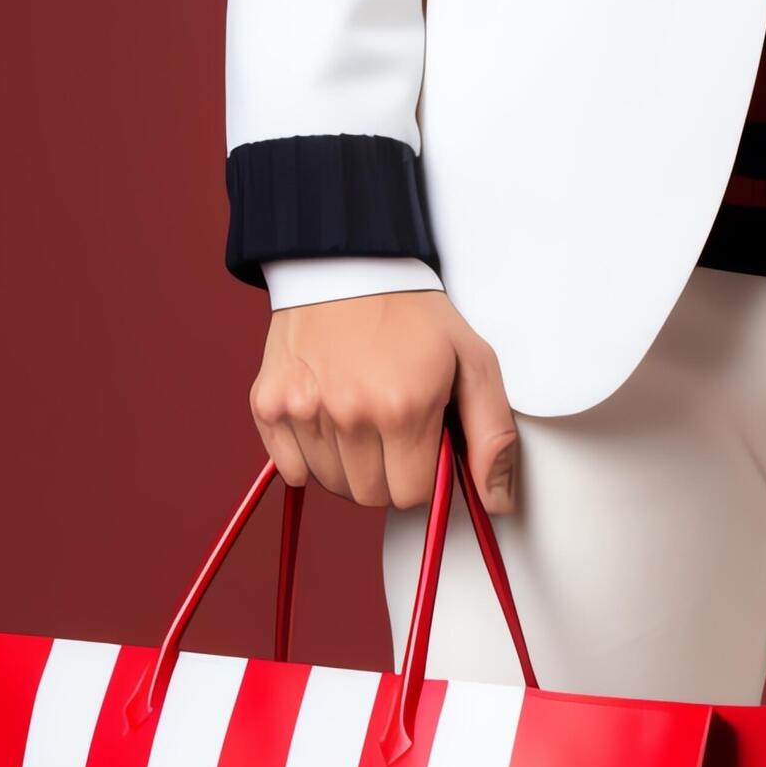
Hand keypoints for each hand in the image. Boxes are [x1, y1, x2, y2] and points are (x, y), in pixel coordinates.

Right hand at [249, 289, 518, 513]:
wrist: (347, 265)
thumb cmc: (412, 313)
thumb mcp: (473, 361)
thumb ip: (492, 435)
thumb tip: (496, 502)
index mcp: (404, 408)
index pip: (412, 495)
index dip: (422, 473)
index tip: (421, 442)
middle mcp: (350, 414)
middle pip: (371, 496)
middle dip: (387, 474)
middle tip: (391, 429)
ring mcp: (304, 410)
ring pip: (331, 484)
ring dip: (349, 465)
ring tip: (359, 418)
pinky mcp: (269, 404)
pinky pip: (289, 469)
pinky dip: (305, 458)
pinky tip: (325, 421)